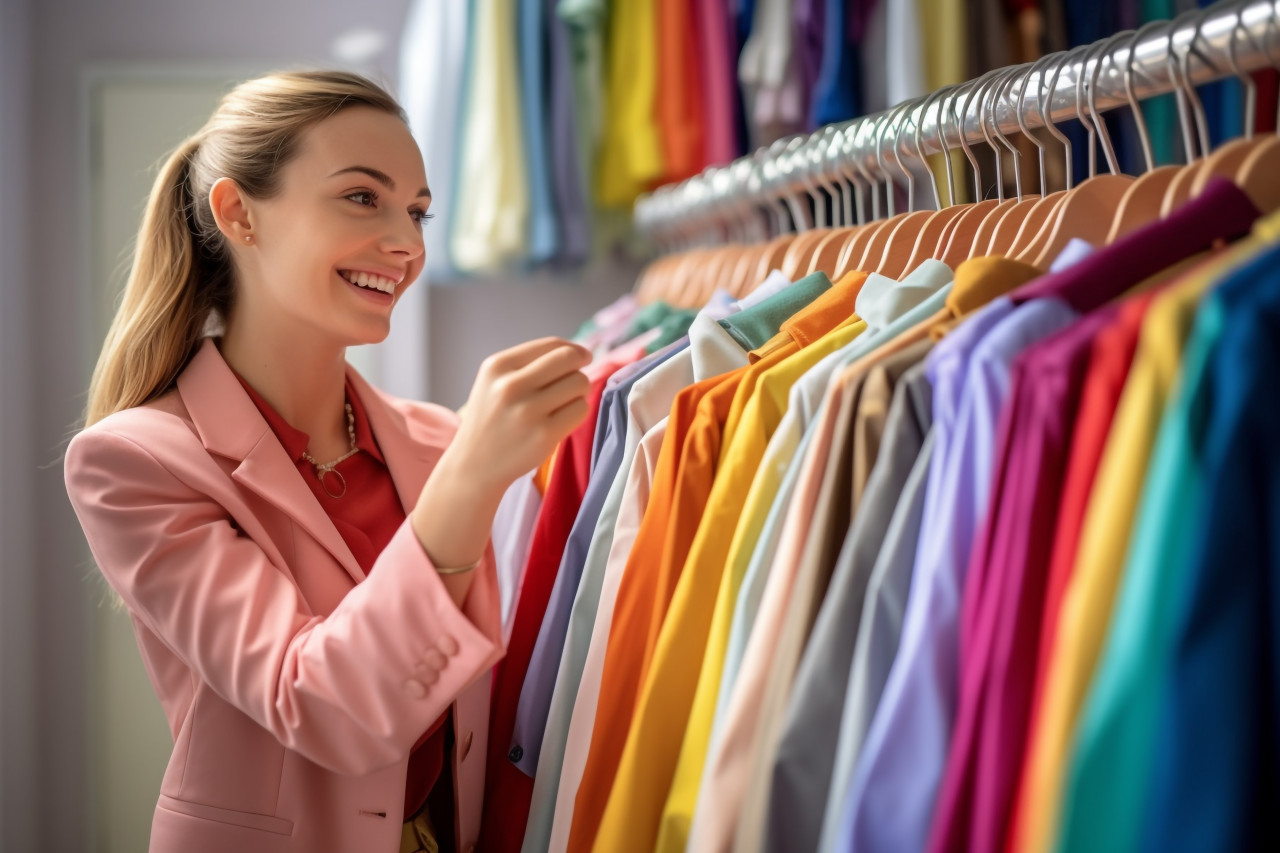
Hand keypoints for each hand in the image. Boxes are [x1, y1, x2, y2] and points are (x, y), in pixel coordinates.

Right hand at [409, 338, 590, 592]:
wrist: (474, 466)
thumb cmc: (492, 420)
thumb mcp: (495, 382)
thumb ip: (530, 363)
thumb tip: (577, 352)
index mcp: (498, 366)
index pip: (553, 345)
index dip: (573, 350)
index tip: (581, 358)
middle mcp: (511, 385)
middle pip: (570, 360)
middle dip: (579, 368)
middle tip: (575, 382)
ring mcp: (528, 411)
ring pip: (579, 383)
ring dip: (579, 392)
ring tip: (562, 404)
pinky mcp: (544, 435)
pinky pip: (580, 409)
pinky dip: (577, 412)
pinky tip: (561, 420)